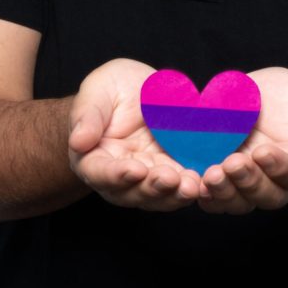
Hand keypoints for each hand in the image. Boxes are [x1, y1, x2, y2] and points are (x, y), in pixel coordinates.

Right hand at [69, 59, 200, 210]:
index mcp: (94, 159)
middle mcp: (121, 177)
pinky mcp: (174, 174)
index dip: (116, 175)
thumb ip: (86, 116)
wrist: (137, 93)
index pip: (100, 173)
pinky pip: (183, 186)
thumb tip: (78, 141)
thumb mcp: (95, 92)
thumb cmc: (109, 92)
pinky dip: (196, 186)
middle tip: (171, 179)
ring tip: (192, 185)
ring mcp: (149, 179)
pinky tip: (209, 181)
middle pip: (134, 191)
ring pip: (160, 195)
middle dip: (153, 188)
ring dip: (177, 194)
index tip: (134, 169)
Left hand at [198, 67, 287, 213]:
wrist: (258, 104)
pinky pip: (212, 199)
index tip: (264, 152)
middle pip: (265, 195)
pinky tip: (191, 184)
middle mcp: (275, 183)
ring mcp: (246, 187)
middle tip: (231, 163)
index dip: (279, 166)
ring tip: (209, 175)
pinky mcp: (221, 185)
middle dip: (248, 182)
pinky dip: (202, 196)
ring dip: (223, 193)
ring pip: (237, 202)